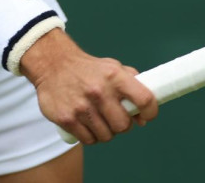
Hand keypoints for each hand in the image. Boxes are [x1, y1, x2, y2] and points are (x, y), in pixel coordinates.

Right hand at [20, 29, 158, 143]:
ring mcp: (82, 107)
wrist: (54, 64)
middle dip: (123, 125)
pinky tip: (88, 125)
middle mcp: (99, 92)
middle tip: (116, 118)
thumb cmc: (88, 69)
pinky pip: (88, 140)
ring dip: (106, 132)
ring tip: (100, 120)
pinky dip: (91, 136)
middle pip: (123, 125)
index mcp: (114, 76)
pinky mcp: (67, 119)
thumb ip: (133, 85)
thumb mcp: (113, 67)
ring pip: (106, 136)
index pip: (144, 99)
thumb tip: (144, 115)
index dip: (151, 111)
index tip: (147, 115)